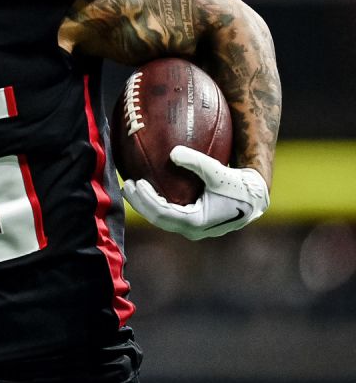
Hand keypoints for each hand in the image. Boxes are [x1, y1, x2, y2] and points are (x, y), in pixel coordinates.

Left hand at [122, 145, 269, 239]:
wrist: (256, 197)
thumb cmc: (239, 185)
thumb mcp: (219, 172)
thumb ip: (197, 162)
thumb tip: (173, 152)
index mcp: (197, 223)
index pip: (162, 214)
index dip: (146, 200)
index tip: (136, 183)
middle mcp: (193, 230)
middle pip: (157, 219)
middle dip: (140, 203)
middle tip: (127, 186)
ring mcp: (193, 228)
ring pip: (162, 219)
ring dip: (145, 204)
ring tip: (132, 188)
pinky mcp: (193, 223)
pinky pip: (169, 214)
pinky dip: (156, 203)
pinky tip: (148, 188)